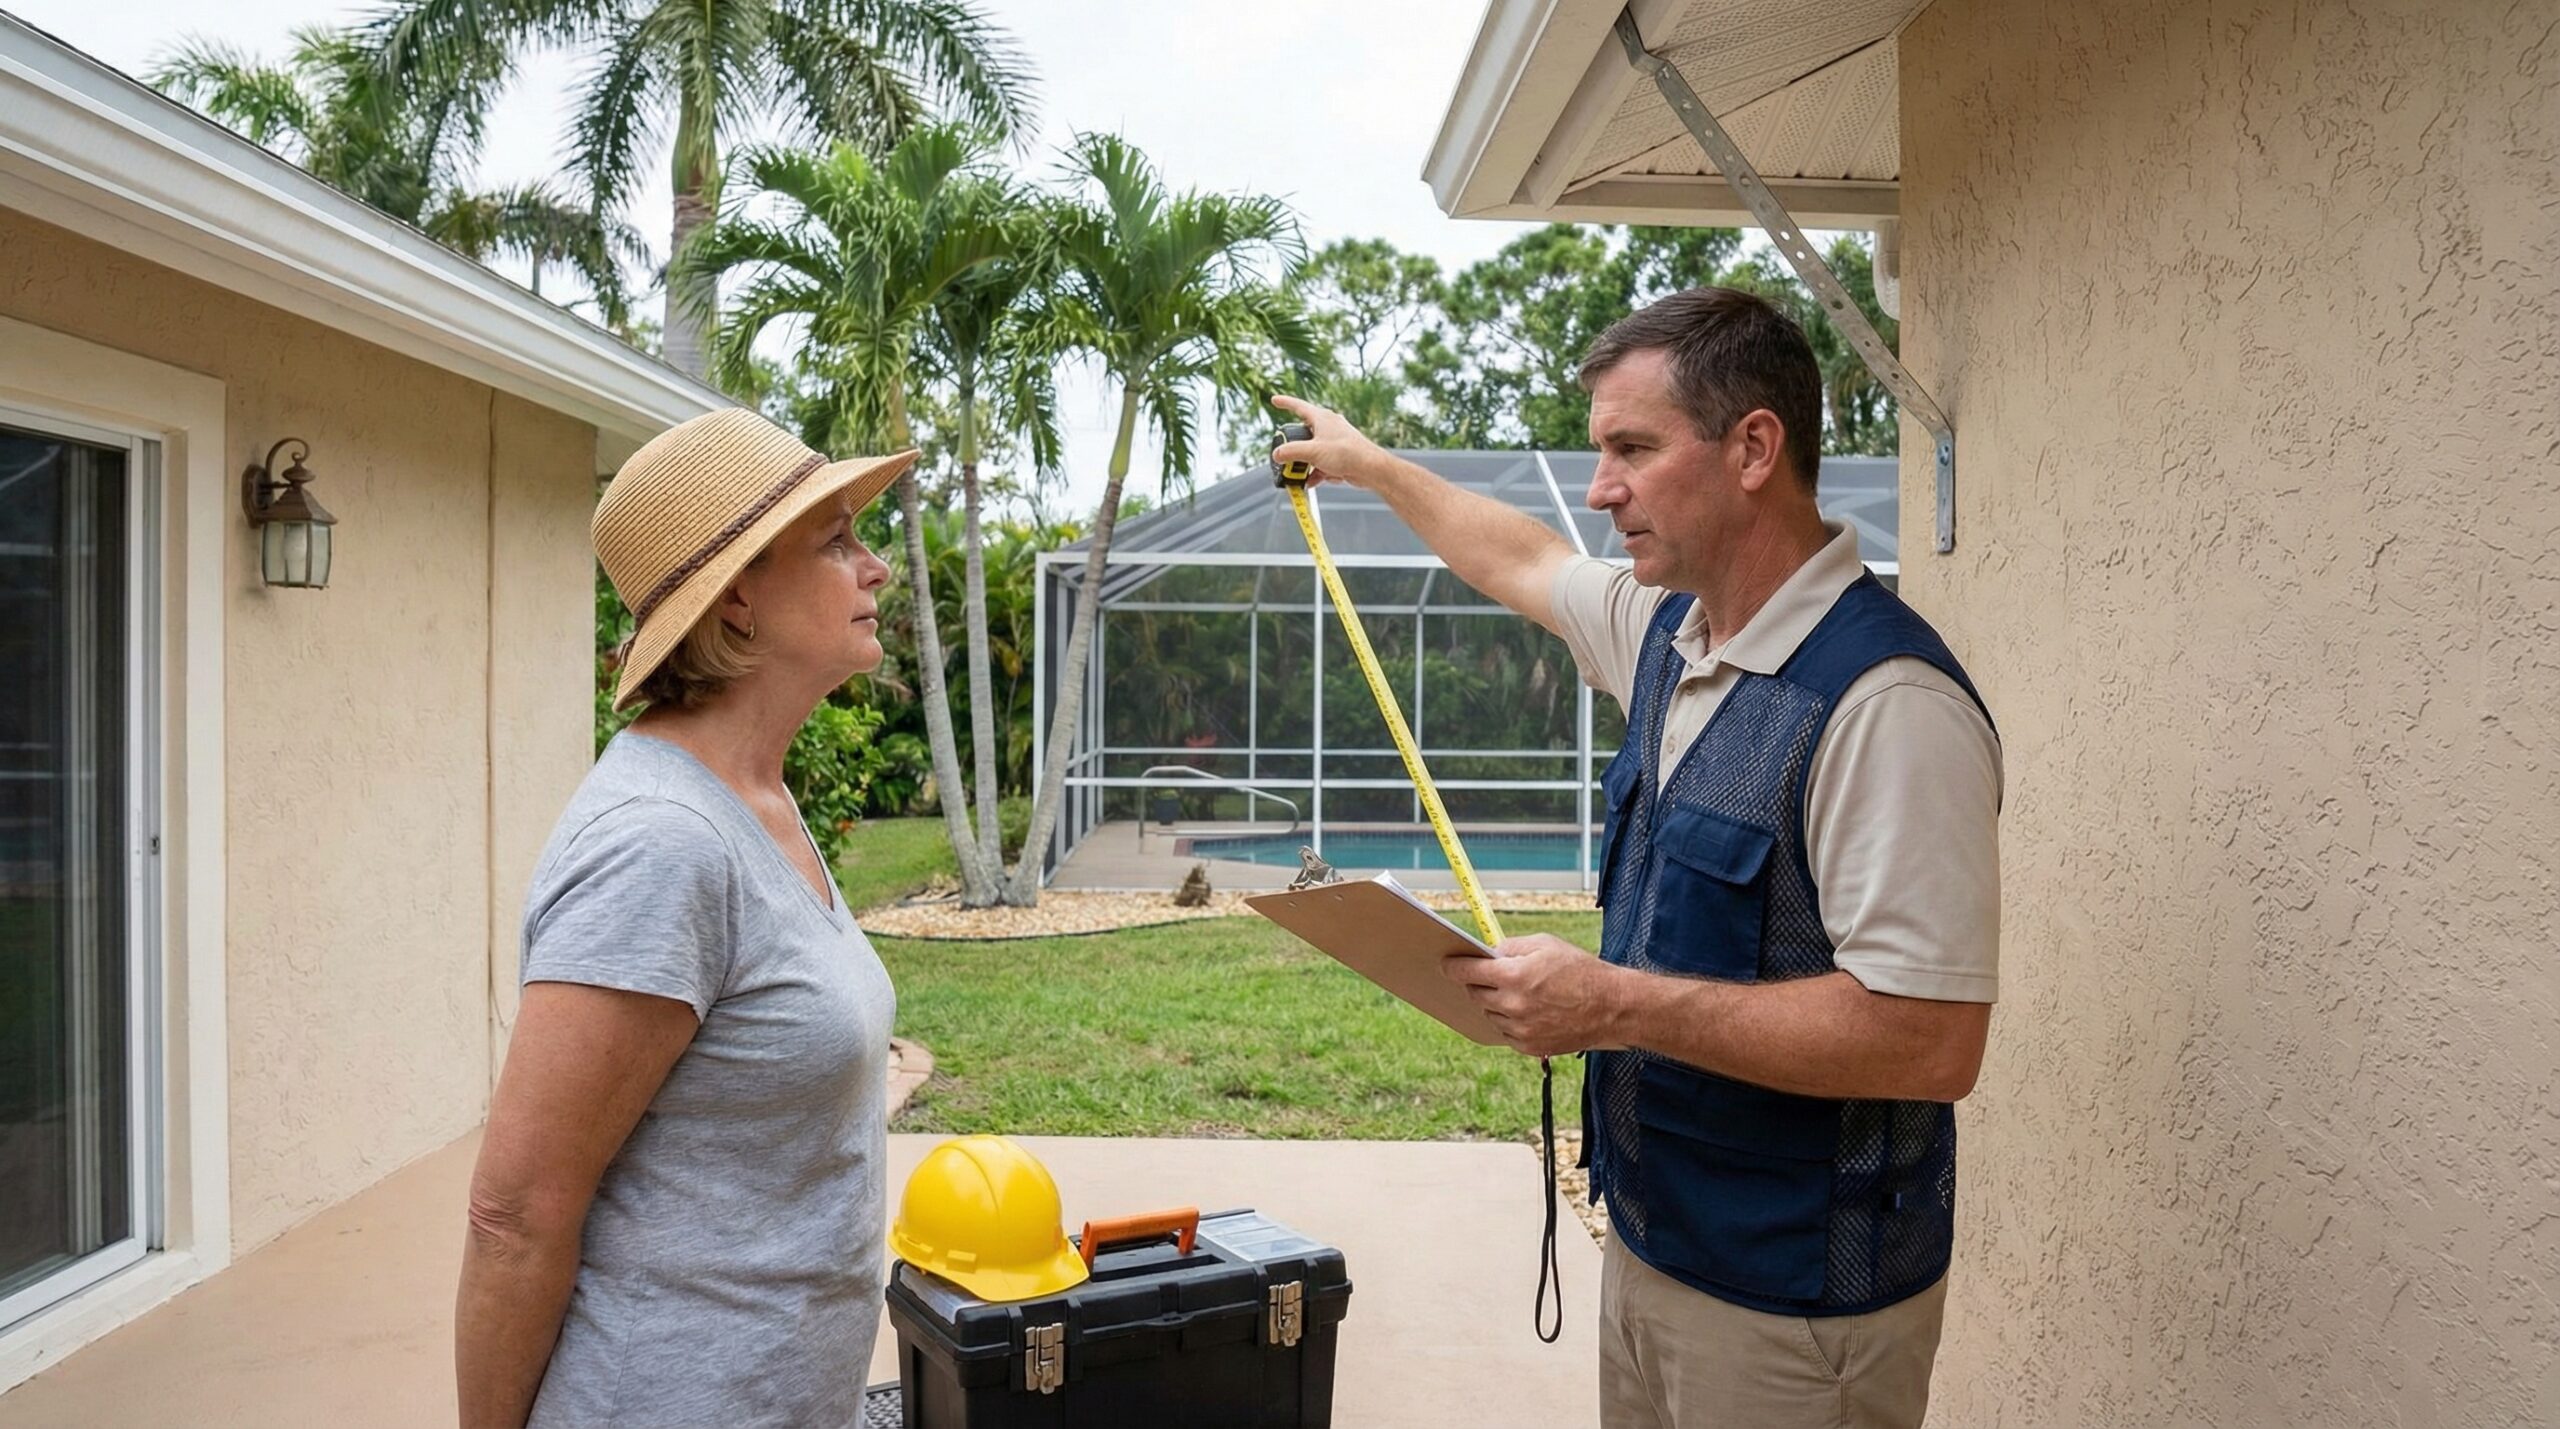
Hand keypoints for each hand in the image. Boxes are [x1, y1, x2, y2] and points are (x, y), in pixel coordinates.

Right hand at [1270, 395, 1391, 490]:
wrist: (1370, 469)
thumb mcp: (1312, 452)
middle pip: (1304, 435)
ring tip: (1300, 476)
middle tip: (1286, 458)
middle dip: (1295, 449)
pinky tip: (1312, 482)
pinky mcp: (1340, 456)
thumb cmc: (1347, 453)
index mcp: (1322, 418)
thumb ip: (1290, 452)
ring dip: (1305, 464)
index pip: (1299, 406)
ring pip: (1313, 451)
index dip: (1285, 402)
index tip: (1274, 400)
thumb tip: (1277, 454)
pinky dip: (1316, 472)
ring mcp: (1335, 442)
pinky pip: (1322, 463)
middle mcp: (1329, 427)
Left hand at [1442, 933, 1624, 1058]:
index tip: (1446, 964)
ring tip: (1518, 993)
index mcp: (1514, 976)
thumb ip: (1511, 947)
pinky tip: (1528, 1010)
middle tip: (1488, 976)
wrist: (1612, 1007)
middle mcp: (1513, 1005)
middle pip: (1476, 994)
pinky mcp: (1529, 1046)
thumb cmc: (1581, 971)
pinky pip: (1506, 1031)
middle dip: (1478, 983)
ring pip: (1490, 1014)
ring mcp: (1520, 1029)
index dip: (1453, 966)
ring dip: (1496, 1003)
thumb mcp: (1545, 944)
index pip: (1468, 972)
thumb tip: (1487, 953)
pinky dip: (1510, 1020)